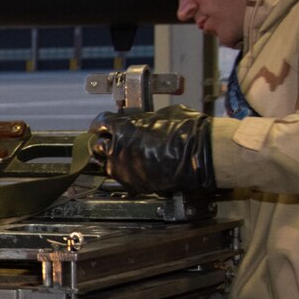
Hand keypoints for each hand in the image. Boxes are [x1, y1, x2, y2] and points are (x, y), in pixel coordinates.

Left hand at [92, 107, 214, 193]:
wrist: (200, 156)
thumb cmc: (187, 132)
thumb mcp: (163, 114)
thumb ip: (144, 120)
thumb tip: (142, 121)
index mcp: (123, 127)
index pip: (99, 124)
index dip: (101, 126)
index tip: (103, 128)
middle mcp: (117, 149)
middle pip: (98, 146)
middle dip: (105, 144)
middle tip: (114, 143)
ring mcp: (123, 169)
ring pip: (107, 165)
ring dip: (114, 160)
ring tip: (128, 158)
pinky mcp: (133, 184)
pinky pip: (122, 178)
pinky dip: (127, 174)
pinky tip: (139, 169)